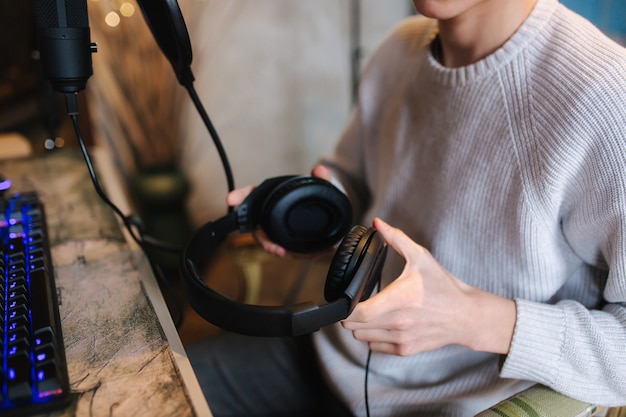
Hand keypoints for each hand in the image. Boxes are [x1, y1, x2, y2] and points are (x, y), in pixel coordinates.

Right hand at [226, 165, 332, 257]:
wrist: (333, 220)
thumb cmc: (319, 202)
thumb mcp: (323, 188)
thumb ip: (322, 178)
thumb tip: (320, 170)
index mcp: (273, 198)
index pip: (253, 195)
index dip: (241, 196)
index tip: (230, 198)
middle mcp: (271, 217)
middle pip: (258, 229)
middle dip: (262, 238)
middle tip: (270, 245)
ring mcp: (280, 233)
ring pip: (272, 243)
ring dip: (275, 249)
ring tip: (282, 252)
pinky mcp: (292, 244)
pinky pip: (294, 252)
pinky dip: (304, 255)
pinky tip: (317, 253)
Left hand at [341, 218, 515, 355]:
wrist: (466, 315)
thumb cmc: (443, 286)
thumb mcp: (421, 257)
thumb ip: (396, 238)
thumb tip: (377, 223)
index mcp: (399, 299)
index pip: (358, 313)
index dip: (345, 306)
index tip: (346, 296)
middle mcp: (398, 322)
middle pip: (353, 326)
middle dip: (349, 314)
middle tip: (356, 301)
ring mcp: (401, 339)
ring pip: (361, 337)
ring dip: (360, 326)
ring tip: (370, 311)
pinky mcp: (404, 349)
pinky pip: (374, 346)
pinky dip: (372, 336)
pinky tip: (382, 323)